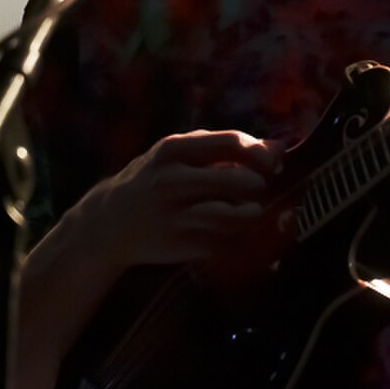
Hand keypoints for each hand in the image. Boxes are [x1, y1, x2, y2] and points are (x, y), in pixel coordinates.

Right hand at [85, 129, 284, 269]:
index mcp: (172, 150)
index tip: (270, 163)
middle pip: (239, 180)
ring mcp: (174, 216)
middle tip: (257, 188)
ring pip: (235, 216)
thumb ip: (225, 147)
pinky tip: (233, 230)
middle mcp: (171, 181)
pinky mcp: (179, 246)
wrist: (109, 223)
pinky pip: (225, 242)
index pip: (232, 143)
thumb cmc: (155, 179)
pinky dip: (238, 236)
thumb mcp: (179, 154)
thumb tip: (280, 146)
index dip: (260, 153)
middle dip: (259, 184)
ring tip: (250, 209)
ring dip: (252, 213)